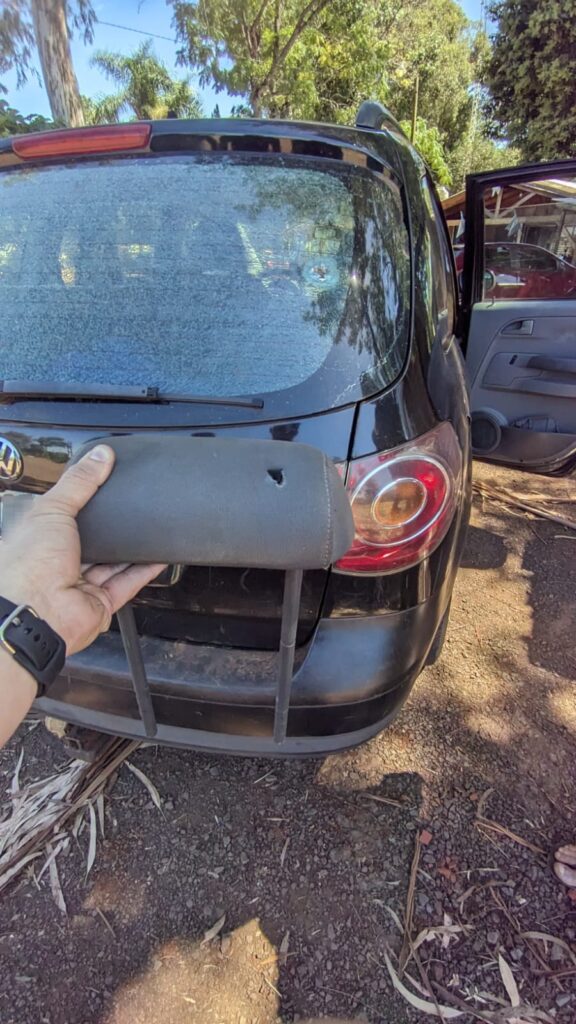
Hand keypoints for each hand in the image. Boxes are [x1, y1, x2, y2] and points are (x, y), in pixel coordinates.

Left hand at [0, 445, 164, 654]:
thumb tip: (100, 456)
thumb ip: (79, 482)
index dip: (82, 501)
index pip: (62, 515)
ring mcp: (79, 586)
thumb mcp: (51, 508)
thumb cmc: (28, 566)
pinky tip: (158, 555)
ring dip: (131, 548)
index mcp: (37, 540)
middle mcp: (56, 564)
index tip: (105, 484)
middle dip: (110, 527)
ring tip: (150, 527)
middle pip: (91, 541)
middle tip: (131, 507)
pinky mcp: (100, 604)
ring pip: (112, 562)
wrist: (37, 614)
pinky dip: (144, 570)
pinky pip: (127, 583)